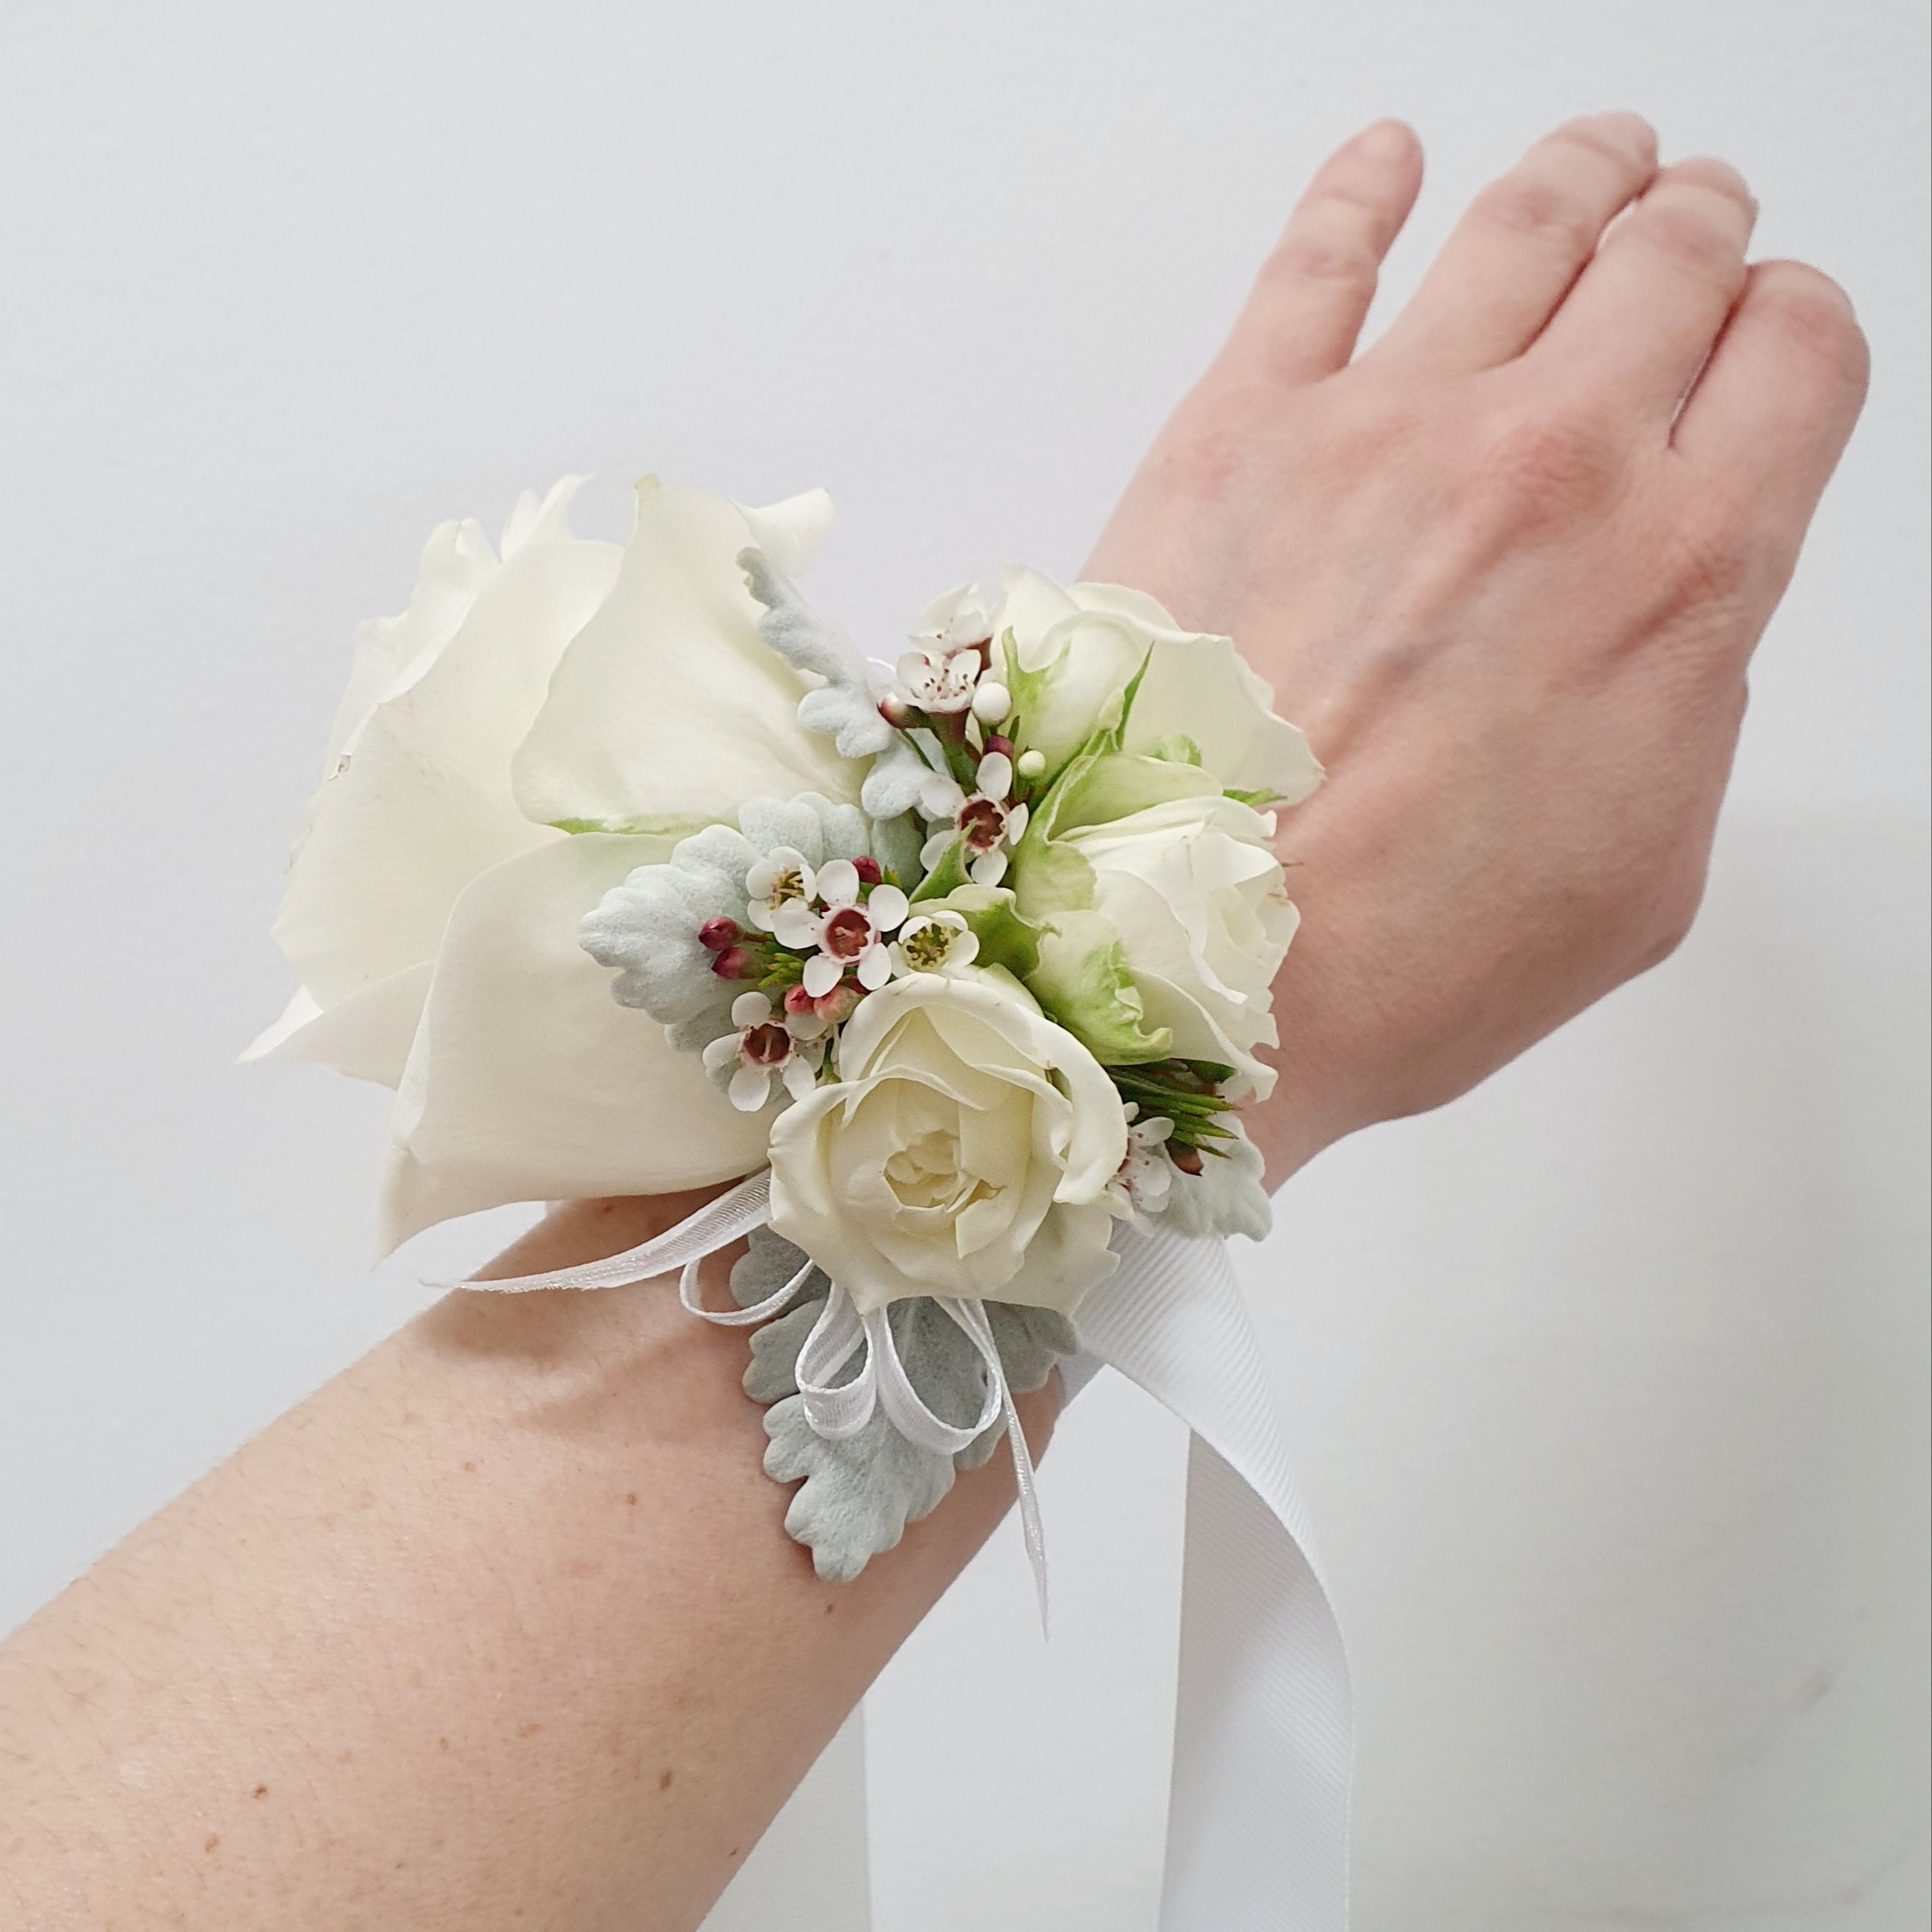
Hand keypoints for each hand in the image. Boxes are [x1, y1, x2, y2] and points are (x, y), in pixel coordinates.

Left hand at [1085, 115, 1867, 1177]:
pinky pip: (1315, 255)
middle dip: (1697, 231)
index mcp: (1678, 572)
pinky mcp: (1234, 430)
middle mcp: (1547, 464)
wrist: (1192, 970)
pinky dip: (1362, 186)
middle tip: (1688, 224)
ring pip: (1524, 220)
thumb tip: (1658, 623)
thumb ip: (1677, 704)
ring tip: (1601, 154)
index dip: (1788, 329)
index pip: (1794, 353)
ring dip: (1584, 171)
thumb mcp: (1636, 873)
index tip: (1764, 337)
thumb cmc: (1401, 959)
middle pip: (1669, 258)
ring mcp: (1382, 428)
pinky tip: (1386, 160)